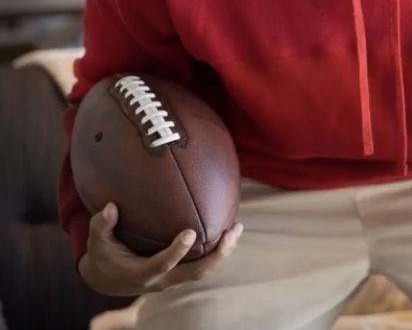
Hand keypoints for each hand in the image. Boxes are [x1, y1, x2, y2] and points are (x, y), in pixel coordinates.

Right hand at [78, 202, 243, 295]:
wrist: (107, 280)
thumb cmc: (104, 255)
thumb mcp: (97, 242)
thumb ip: (102, 225)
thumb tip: (110, 207)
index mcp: (142, 273)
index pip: (163, 264)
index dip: (177, 251)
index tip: (190, 232)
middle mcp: (162, 280)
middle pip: (195, 273)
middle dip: (217, 255)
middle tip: (233, 231)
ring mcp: (174, 279)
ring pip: (203, 271)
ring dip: (223, 252)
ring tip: (237, 228)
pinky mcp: (179, 273)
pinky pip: (202, 265)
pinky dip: (216, 251)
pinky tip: (228, 230)